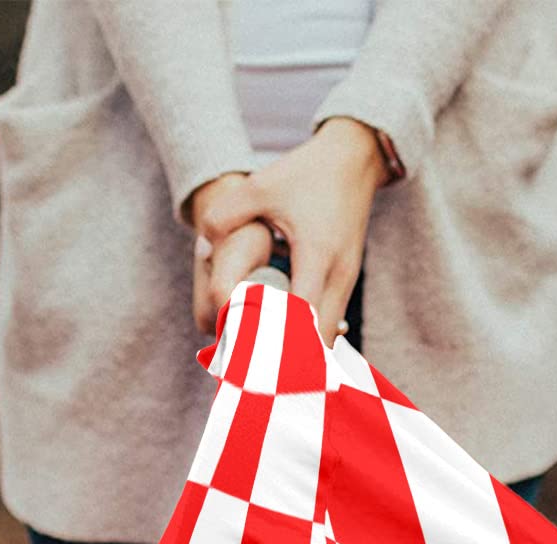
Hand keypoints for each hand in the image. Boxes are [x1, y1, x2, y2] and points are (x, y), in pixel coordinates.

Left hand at [193, 118, 385, 346]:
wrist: (354, 158)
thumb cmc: (307, 173)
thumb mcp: (262, 186)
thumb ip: (226, 214)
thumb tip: (202, 245)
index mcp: (317, 256)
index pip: (300, 319)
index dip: (277, 343)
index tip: (250, 360)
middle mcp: (338, 276)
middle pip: (318, 343)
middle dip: (289, 362)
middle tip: (253, 372)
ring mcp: (347, 282)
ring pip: (326, 338)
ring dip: (300, 353)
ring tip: (265, 364)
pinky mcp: (346, 282)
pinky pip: (328, 323)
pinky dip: (308, 338)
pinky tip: (282, 343)